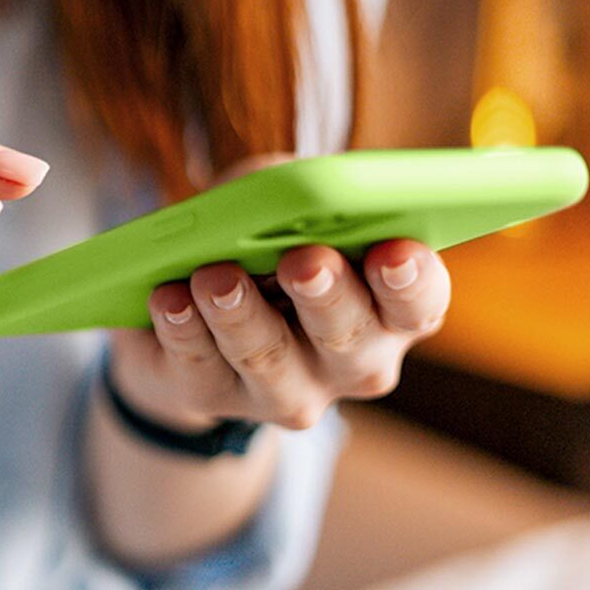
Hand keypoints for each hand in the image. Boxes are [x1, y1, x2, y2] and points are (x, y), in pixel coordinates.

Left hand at [108, 159, 450, 435]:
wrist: (187, 309)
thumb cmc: (256, 240)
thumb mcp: (278, 203)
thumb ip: (292, 191)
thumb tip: (282, 192)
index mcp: (389, 308)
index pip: (419, 302)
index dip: (411, 280)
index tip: (395, 251)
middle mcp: (351, 361)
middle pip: (346, 335)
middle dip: (325, 294)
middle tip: (304, 261)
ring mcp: (287, 389)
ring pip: (268, 357)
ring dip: (240, 314)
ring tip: (215, 277)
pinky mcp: (216, 398)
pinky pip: (199, 366)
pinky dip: (183, 329)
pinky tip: (170, 299)